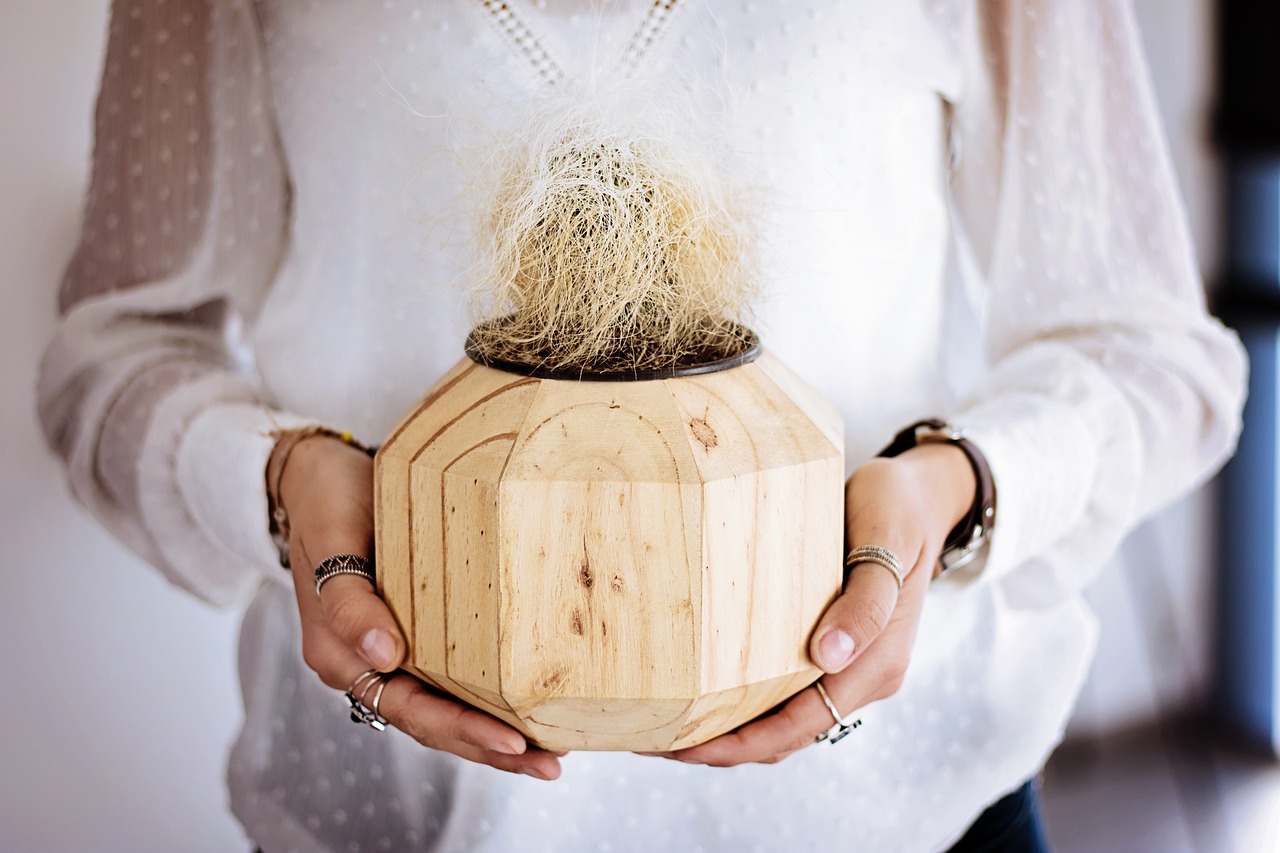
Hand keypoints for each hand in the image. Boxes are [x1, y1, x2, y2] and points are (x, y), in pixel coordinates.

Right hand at [276, 431, 562, 779]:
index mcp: (342, 656)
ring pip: (446, 707)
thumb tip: (385, 657)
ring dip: (494, 733)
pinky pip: (452, 676)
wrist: (318, 475)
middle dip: (492, 748)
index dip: (462, 729)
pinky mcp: (415, 630)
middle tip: (550, 764)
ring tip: (549, 753)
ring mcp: (393, 651)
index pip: (410, 709)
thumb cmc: (326, 504)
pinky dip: (486, 698)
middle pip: (434, 723)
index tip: (512, 740)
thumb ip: (350, 603)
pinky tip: (525, 707)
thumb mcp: (332, 543)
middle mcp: (369, 665)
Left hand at [649, 443, 974, 765]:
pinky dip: (740, 699)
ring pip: (780, 717)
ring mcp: (846, 663)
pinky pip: (781, 688)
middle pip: (783, 734)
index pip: (799, 727)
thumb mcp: (887, 542)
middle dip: (719, 746)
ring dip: (726, 729)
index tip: (684, 747)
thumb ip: (866, 602)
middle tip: (650, 738)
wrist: (920, 495)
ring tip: (664, 722)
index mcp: (877, 664)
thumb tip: (830, 656)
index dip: (739, 744)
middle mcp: (861, 674)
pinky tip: (699, 687)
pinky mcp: (830, 645)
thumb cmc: (899, 510)